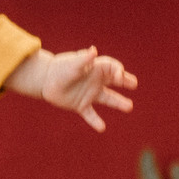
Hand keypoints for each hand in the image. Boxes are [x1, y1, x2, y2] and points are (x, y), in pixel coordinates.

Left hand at [21, 46, 137, 131]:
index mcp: (95, 69)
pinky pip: (90, 114)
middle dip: (125, 81)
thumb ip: (84, 59)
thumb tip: (93, 50)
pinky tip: (101, 128)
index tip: (120, 77)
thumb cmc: (60, 68)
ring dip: (118, 103)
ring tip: (129, 106)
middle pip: (114, 81)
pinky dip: (95, 121)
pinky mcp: (81, 105)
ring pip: (107, 99)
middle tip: (134, 84)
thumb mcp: (73, 64)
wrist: (45, 79)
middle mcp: (95, 81)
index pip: (112, 68)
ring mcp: (89, 94)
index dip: (119, 72)